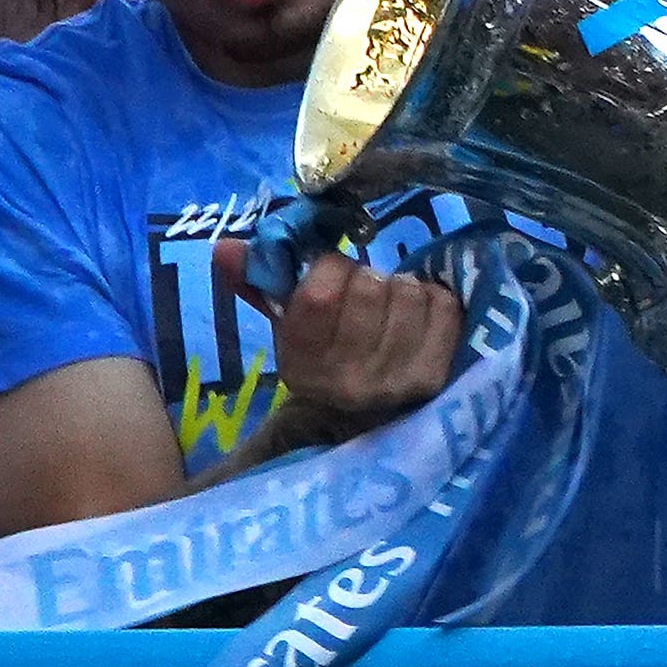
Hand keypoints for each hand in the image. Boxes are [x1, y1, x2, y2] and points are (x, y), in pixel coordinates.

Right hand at [213, 243, 458, 442]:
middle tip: (364, 293)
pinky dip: (430, 299)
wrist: (361, 419)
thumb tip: (224, 247)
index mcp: (303, 364)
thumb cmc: (323, 357)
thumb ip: (256, 283)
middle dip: (367, 276)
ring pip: (407, 292)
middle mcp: (348, 379)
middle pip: (369, 286)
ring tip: (389, 307)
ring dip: (399, 287)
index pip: (321, 293)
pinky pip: (442, 306)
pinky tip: (416, 316)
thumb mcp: (285, 326)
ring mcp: (396, 382)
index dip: (330, 266)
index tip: (332, 272)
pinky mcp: (435, 376)